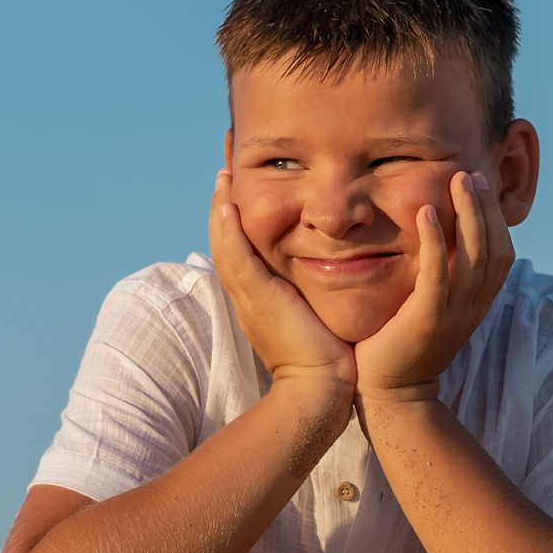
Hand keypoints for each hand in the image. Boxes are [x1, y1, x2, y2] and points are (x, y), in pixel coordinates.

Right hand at [208, 170, 356, 393]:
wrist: (320, 388)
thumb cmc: (325, 356)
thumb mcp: (316, 314)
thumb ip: (314, 292)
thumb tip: (332, 270)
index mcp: (258, 294)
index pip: (240, 245)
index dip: (235, 215)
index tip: (240, 184)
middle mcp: (246, 292)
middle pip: (224, 237)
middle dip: (223, 200)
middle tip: (225, 164)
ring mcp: (248, 295)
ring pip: (224, 242)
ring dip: (221, 205)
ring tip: (223, 172)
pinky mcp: (259, 298)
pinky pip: (237, 258)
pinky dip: (229, 230)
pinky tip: (229, 203)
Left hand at [354, 171, 512, 402]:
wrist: (391, 394)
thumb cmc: (402, 345)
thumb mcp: (432, 306)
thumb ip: (442, 277)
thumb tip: (439, 242)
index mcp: (478, 302)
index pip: (502, 252)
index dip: (495, 217)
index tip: (479, 185)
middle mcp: (473, 306)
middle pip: (495, 248)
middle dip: (486, 207)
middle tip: (470, 174)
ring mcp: (454, 313)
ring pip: (476, 256)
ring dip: (469, 214)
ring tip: (456, 181)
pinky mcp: (428, 319)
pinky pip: (438, 274)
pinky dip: (436, 241)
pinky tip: (426, 212)